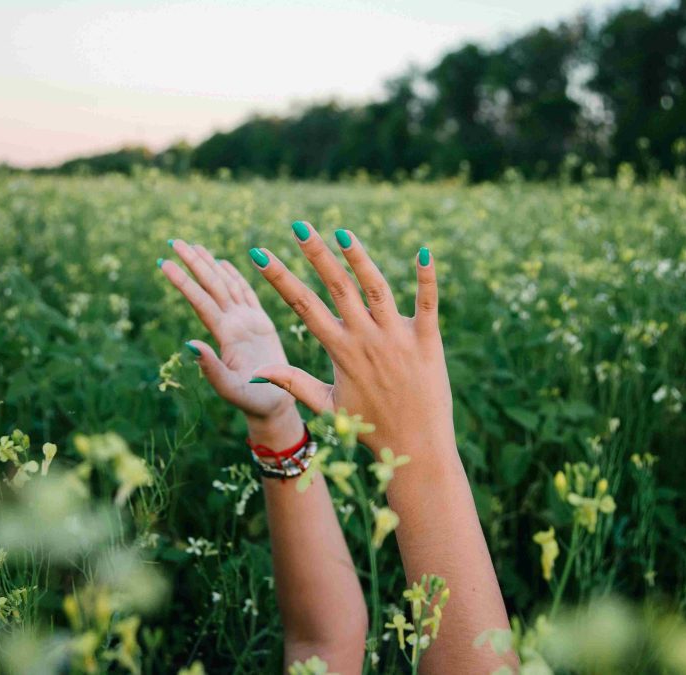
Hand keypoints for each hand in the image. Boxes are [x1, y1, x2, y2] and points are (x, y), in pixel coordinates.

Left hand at [160, 239, 299, 444]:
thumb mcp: (231, 389)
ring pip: (225, 286)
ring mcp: (246, 323)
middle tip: (174, 240)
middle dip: (193, 263)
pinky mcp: (261, 324)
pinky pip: (247, 294)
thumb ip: (211, 369)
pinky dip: (235, 277)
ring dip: (209, 266)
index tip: (164, 261)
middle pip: (210, 287)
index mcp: (224, 336)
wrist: (273, 407)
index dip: (184, 281)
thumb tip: (189, 344)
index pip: (200, 301)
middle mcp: (232, 324)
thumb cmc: (253, 402)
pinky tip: (223, 263)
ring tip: (195, 245)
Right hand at [246, 221, 449, 456]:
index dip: (279, 278)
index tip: (259, 253)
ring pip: (376, 288)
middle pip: (336, 288)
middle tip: (299, 226)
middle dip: (315, 254)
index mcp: (340, 351)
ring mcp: (397, 338)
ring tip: (344, 234)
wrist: (416, 447)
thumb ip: (294, 383)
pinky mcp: (428, 340)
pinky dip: (427, 278)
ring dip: (360, 259)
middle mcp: (366, 339)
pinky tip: (424, 252)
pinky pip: (427, 303)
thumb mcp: (327, 405)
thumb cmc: (370, 427)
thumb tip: (258, 372)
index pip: (303, 306)